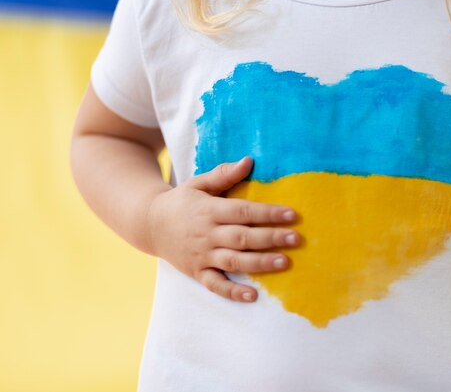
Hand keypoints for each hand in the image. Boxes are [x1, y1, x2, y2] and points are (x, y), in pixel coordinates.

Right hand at [145, 156, 300, 301]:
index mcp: (209, 210)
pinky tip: (253, 296)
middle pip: (242, 237)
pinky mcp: (196, 272)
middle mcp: (206, 234)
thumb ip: (224, 174)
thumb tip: (249, 161)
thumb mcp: (198, 183)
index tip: (292, 214)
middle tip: (296, 238)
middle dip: (270, 238)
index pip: (243, 211)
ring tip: (284, 262)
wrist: (148, 224)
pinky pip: (215, 284)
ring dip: (259, 263)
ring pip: (234, 261)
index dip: (268, 213)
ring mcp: (201, 255)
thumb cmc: (181, 201)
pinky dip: (232, 292)